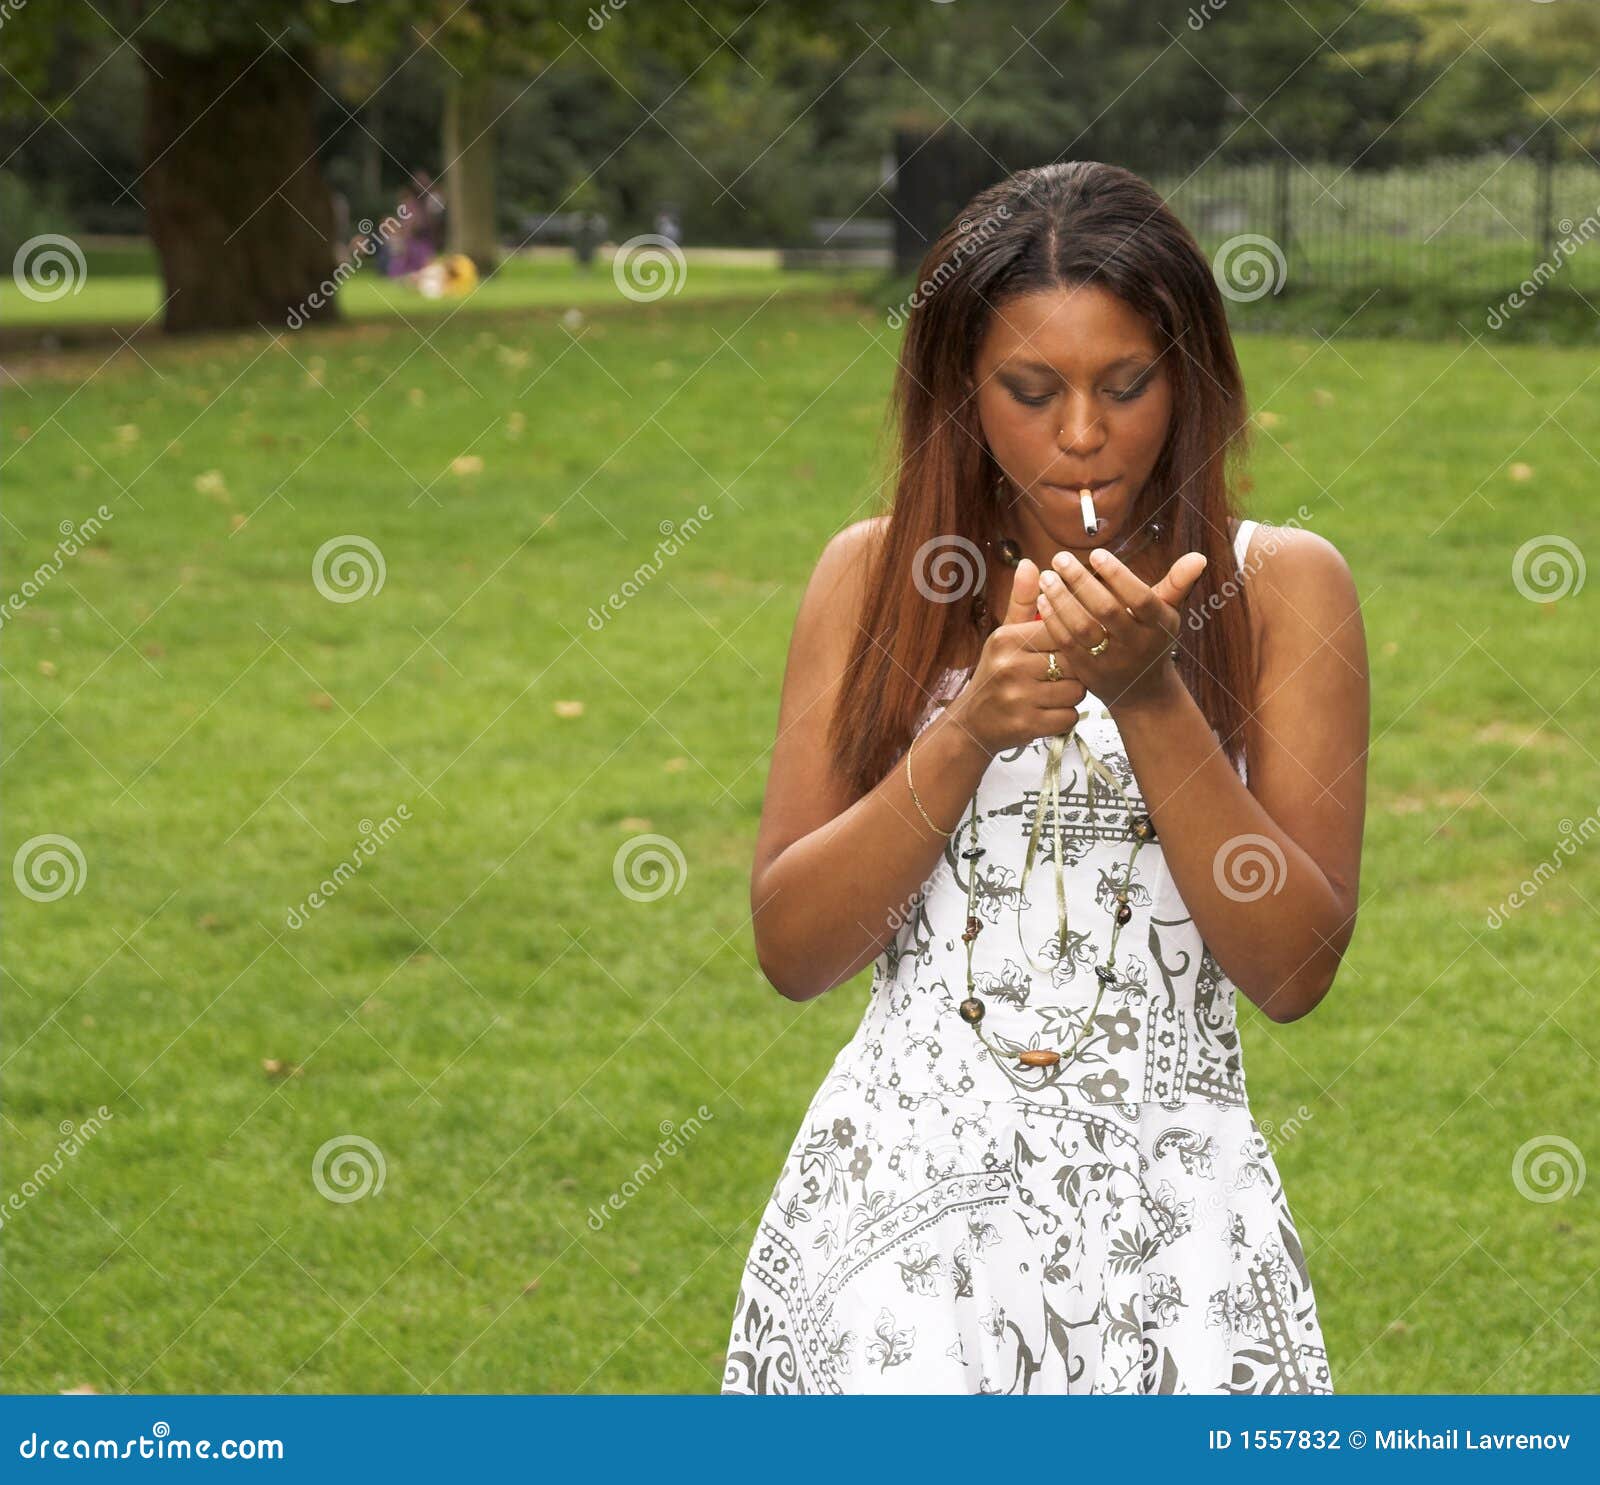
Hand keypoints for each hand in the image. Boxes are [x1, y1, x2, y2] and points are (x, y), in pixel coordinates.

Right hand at [946, 558, 1087, 759]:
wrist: (972, 724)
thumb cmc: (995, 674)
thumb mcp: (1004, 636)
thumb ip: (1022, 601)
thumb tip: (1031, 563)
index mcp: (1007, 639)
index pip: (1062, 630)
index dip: (1071, 641)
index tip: (1063, 649)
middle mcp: (1011, 667)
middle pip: (1074, 661)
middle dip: (1074, 670)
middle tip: (1057, 674)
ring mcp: (1018, 698)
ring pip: (1076, 691)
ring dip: (1071, 695)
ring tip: (1050, 693)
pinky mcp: (1027, 726)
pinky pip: (1069, 717)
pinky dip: (1064, 716)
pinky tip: (1047, 712)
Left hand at [1037, 546, 1207, 710]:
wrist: (1142, 693)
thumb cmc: (1152, 640)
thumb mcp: (1167, 614)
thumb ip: (1177, 584)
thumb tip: (1198, 556)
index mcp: (1158, 626)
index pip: (1140, 598)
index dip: (1118, 576)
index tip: (1095, 554)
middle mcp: (1137, 645)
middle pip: (1107, 611)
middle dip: (1081, 582)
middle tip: (1060, 558)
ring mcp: (1112, 662)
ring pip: (1084, 629)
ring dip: (1062, 600)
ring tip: (1047, 577)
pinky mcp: (1089, 674)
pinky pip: (1068, 646)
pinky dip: (1054, 622)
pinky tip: (1042, 600)